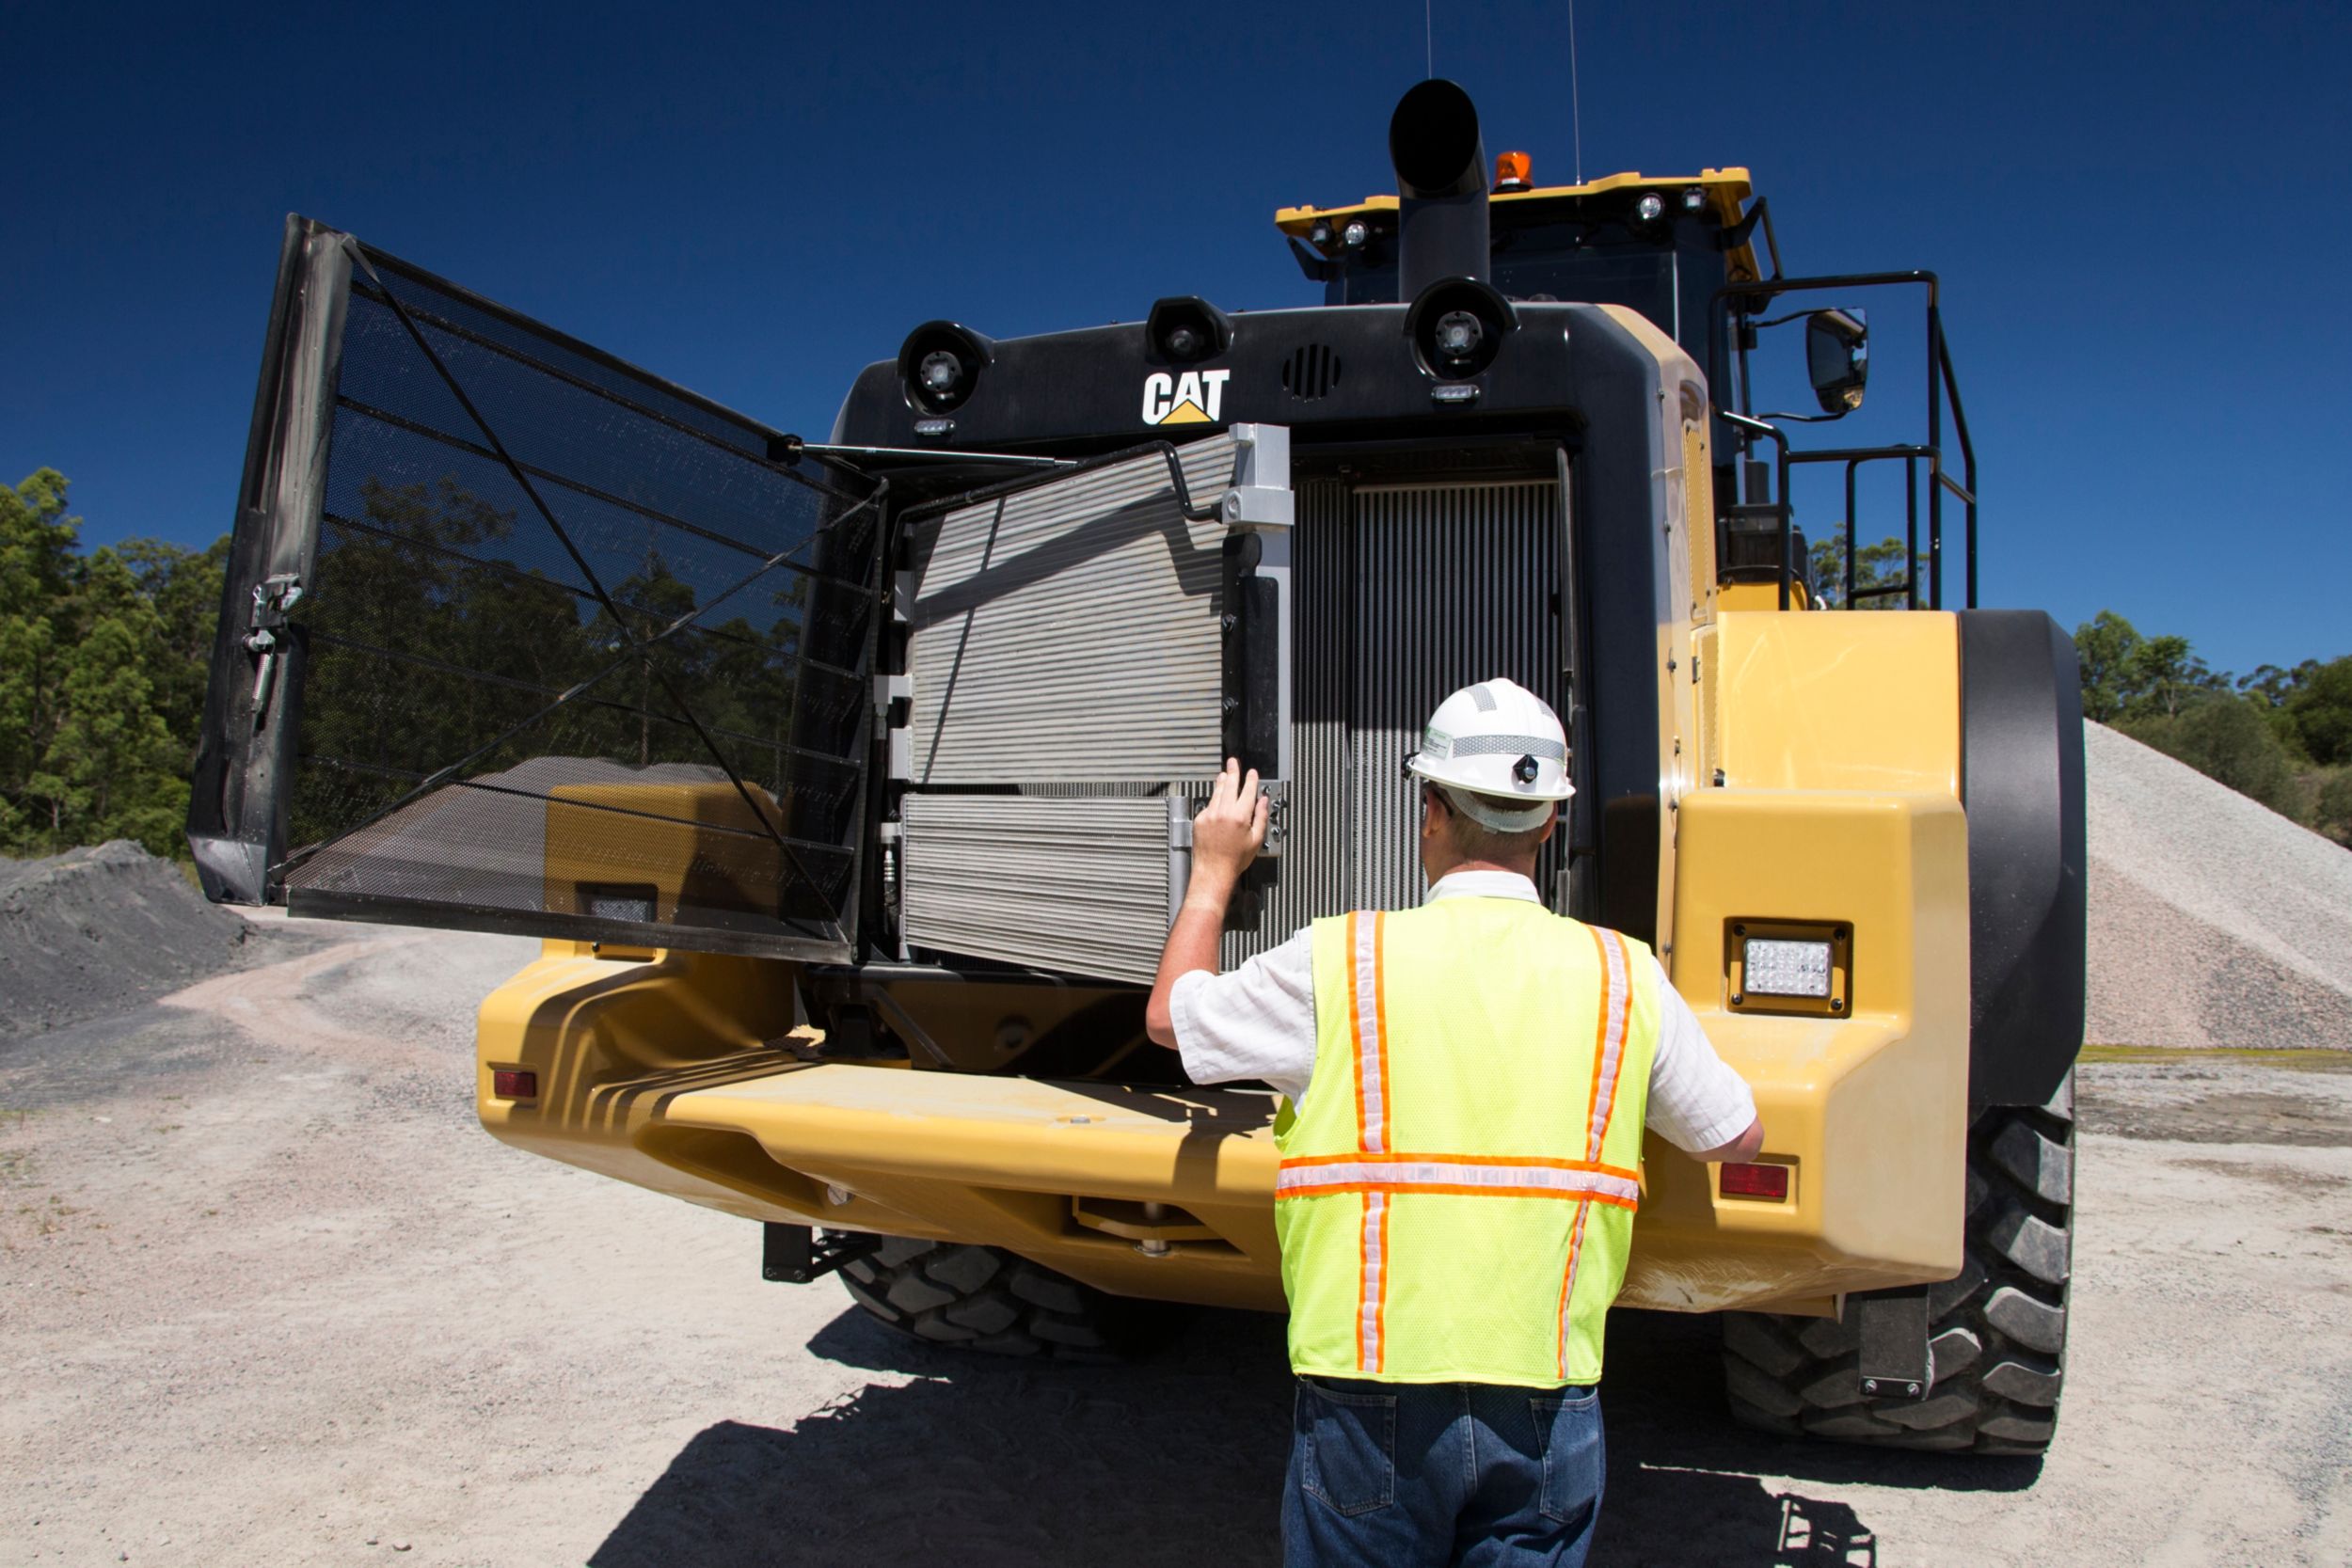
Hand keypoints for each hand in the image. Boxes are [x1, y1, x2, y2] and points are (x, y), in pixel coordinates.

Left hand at [1190, 758, 1268, 894]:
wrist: (1213, 871)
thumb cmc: (1235, 860)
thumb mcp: (1256, 840)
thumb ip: (1260, 817)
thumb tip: (1263, 802)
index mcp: (1240, 816)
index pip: (1248, 791)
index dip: (1251, 780)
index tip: (1252, 773)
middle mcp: (1224, 812)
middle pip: (1229, 785)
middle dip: (1233, 771)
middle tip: (1233, 762)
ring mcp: (1209, 814)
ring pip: (1217, 792)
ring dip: (1222, 781)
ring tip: (1225, 774)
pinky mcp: (1200, 819)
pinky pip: (1209, 804)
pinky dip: (1214, 799)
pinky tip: (1217, 798)